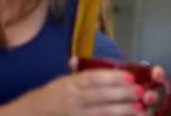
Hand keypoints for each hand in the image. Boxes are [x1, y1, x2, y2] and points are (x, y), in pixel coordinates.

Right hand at [0, 68, 142, 115]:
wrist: (29, 115)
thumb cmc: (50, 97)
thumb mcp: (60, 81)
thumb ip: (75, 71)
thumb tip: (76, 59)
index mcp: (71, 83)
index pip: (93, 78)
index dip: (112, 77)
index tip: (130, 76)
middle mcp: (72, 99)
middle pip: (100, 96)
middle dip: (122, 94)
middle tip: (141, 92)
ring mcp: (75, 114)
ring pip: (100, 113)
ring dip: (121, 111)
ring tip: (140, 108)